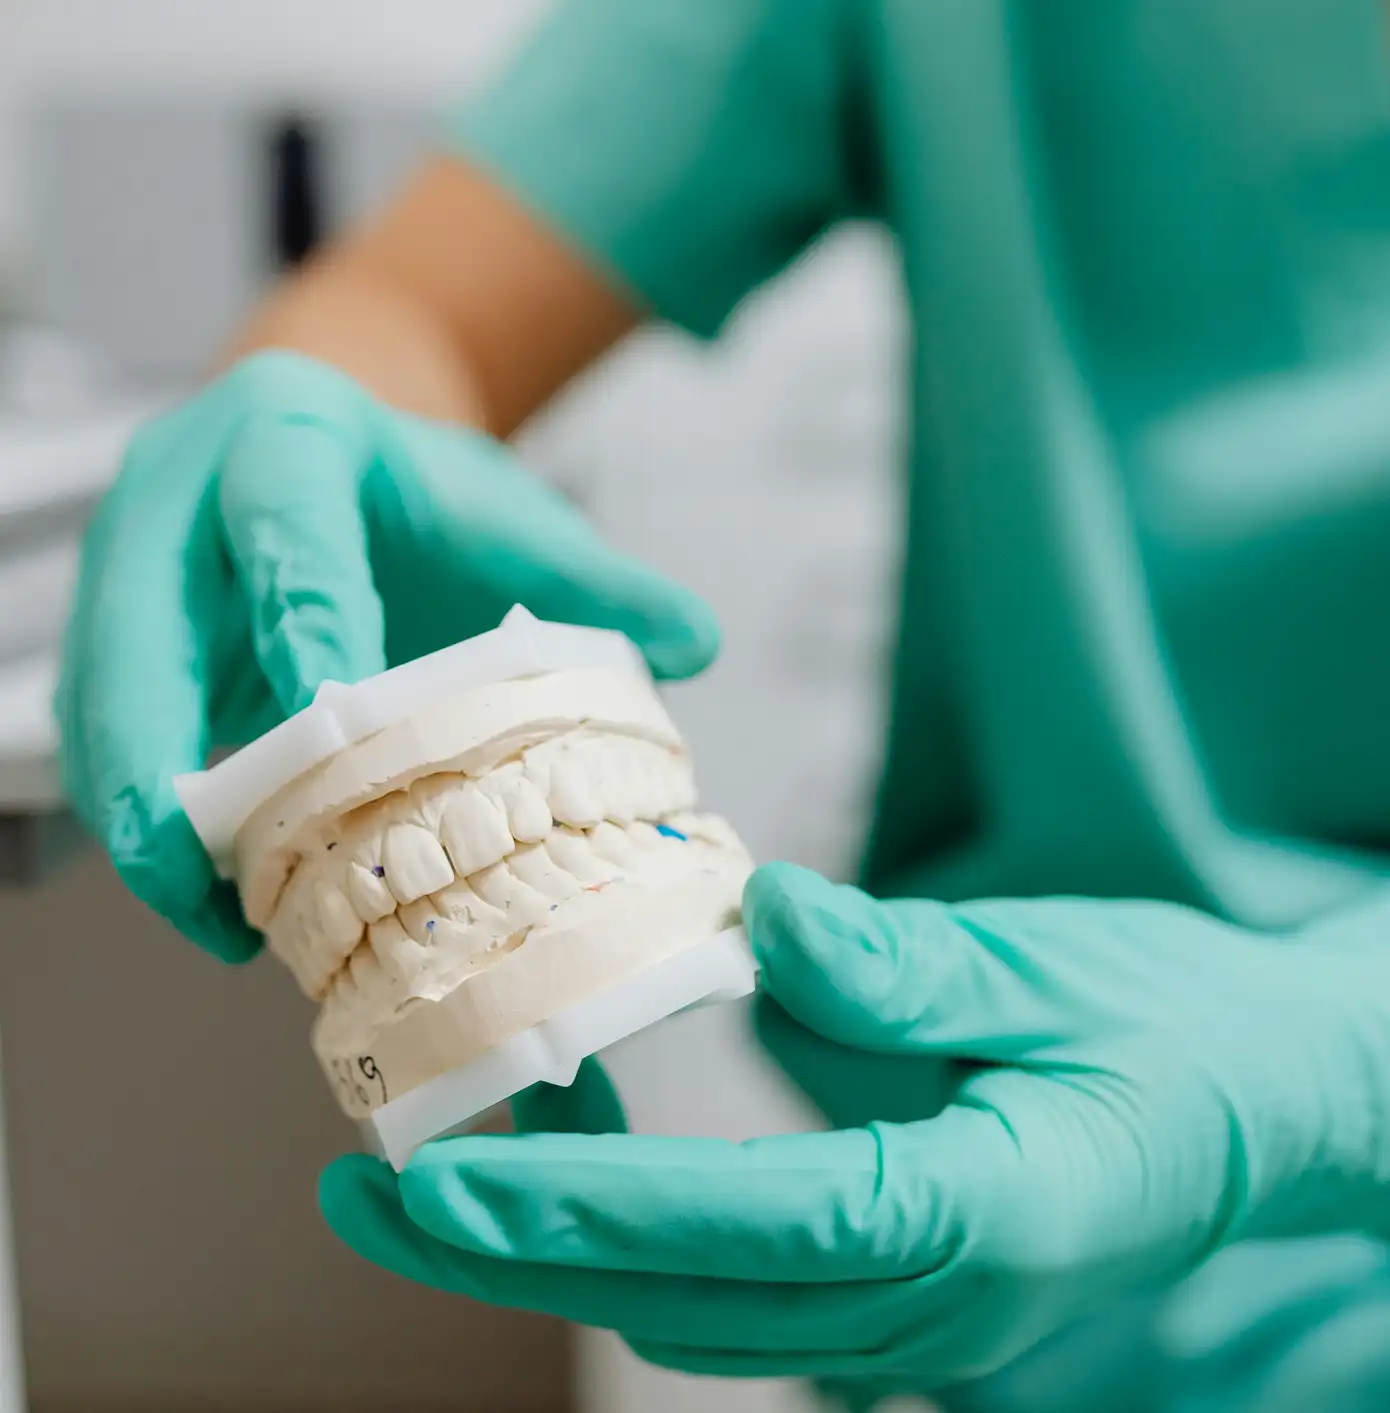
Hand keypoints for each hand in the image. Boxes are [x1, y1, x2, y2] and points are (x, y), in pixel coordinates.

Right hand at [57, 351, 717, 960]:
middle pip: (132, 626)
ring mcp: (132, 573)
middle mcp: (181, 499)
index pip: (288, 527)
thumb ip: (596, 575)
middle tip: (191, 862)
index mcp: (288, 439)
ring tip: (211, 921)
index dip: (303, 619)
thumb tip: (700, 642)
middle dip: (152, 749)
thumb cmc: (409, 489)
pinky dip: (152, 820)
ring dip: (140, 813)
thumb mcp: (503, 511)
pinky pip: (108, 736)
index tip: (330, 714)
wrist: (323, 453)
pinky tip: (212, 896)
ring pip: (98, 697)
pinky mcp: (119, 640)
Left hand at [319, 863, 1389, 1387]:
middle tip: (368, 1183)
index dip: (587, 1210)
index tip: (442, 1174)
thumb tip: (758, 912)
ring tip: (431, 1168)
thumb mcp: (1059, 969)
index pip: (749, 1231)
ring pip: (696, 1313)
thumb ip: (906, 963)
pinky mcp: (892, 1298)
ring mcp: (911, 1329)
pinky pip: (734, 1288)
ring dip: (556, 1252)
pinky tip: (567, 1163)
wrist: (1257, 1104)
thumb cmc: (1174, 1030)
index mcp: (981, 1220)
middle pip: (686, 1302)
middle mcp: (931, 1313)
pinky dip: (632, 1238)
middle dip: (515, 1254)